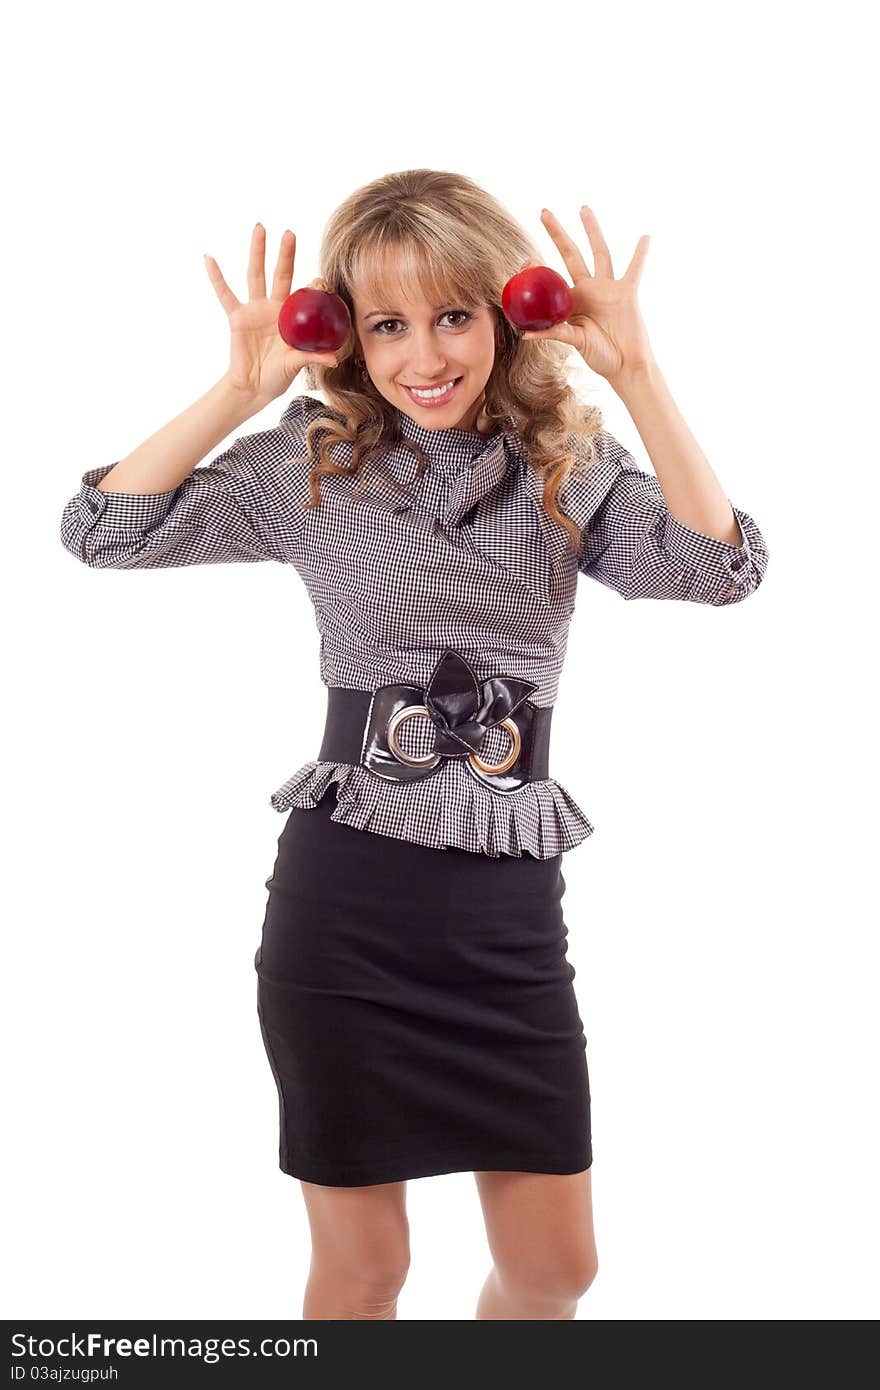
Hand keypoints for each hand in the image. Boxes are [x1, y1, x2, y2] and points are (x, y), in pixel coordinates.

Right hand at [204, 224, 341, 406]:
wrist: (254, 387)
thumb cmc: (278, 375)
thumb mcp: (296, 364)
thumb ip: (312, 357)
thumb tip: (333, 359)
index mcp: (293, 317)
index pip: (304, 295)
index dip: (314, 287)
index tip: (322, 280)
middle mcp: (274, 308)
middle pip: (280, 274)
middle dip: (285, 254)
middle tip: (290, 233)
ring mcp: (255, 310)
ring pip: (256, 275)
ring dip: (257, 251)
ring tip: (260, 228)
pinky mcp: (237, 317)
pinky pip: (225, 294)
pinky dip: (216, 277)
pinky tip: (209, 258)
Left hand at [520, 207, 654, 385]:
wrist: (625, 364)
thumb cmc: (600, 356)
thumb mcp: (575, 341)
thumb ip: (554, 333)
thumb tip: (525, 335)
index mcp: (571, 301)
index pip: (551, 277)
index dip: (538, 267)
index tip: (524, 259)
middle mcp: (588, 289)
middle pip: (571, 254)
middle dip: (558, 234)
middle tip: (544, 212)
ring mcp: (608, 288)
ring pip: (600, 252)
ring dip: (592, 230)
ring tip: (583, 209)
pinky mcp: (627, 293)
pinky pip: (634, 269)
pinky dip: (640, 254)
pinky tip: (645, 236)